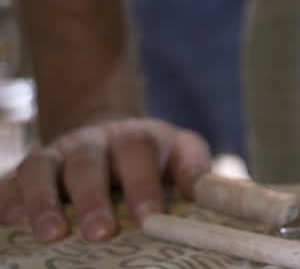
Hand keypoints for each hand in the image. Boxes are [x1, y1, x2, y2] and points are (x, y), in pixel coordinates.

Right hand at [0, 118, 210, 241]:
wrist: (107, 137)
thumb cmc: (153, 158)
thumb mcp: (181, 153)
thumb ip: (195, 169)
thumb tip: (206, 191)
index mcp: (136, 138)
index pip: (140, 155)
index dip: (144, 185)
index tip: (149, 219)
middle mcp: (92, 141)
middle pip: (89, 163)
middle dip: (93, 198)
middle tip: (100, 233)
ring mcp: (55, 154)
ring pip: (41, 168)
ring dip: (43, 202)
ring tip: (50, 235)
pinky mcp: (26, 171)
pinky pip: (9, 183)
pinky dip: (7, 201)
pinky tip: (10, 224)